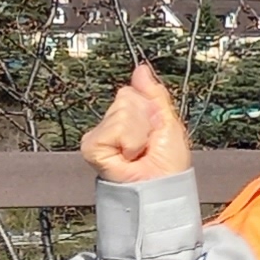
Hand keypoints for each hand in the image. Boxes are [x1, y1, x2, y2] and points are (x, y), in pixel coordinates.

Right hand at [79, 61, 191, 183]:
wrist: (161, 189)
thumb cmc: (168, 166)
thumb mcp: (168, 121)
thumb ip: (153, 92)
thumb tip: (141, 69)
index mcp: (128, 120)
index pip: (132, 92)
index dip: (150, 109)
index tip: (155, 129)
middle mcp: (111, 126)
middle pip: (126, 98)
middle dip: (146, 121)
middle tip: (148, 143)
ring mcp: (99, 136)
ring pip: (122, 111)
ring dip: (139, 133)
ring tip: (140, 152)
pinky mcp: (91, 146)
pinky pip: (116, 126)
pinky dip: (130, 141)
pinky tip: (128, 155)